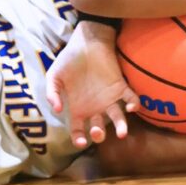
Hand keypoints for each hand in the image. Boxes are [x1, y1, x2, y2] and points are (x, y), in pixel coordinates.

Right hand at [46, 21, 139, 148]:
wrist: (86, 42)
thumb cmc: (69, 59)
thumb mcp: (54, 75)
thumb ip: (51, 92)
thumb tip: (57, 110)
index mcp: (78, 107)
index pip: (78, 130)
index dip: (78, 139)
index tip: (80, 142)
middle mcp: (94, 107)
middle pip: (98, 129)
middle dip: (98, 135)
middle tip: (97, 132)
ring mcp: (108, 98)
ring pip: (117, 118)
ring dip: (121, 127)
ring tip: (122, 133)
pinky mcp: (120, 87)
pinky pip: (131, 98)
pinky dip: (134, 104)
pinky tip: (132, 106)